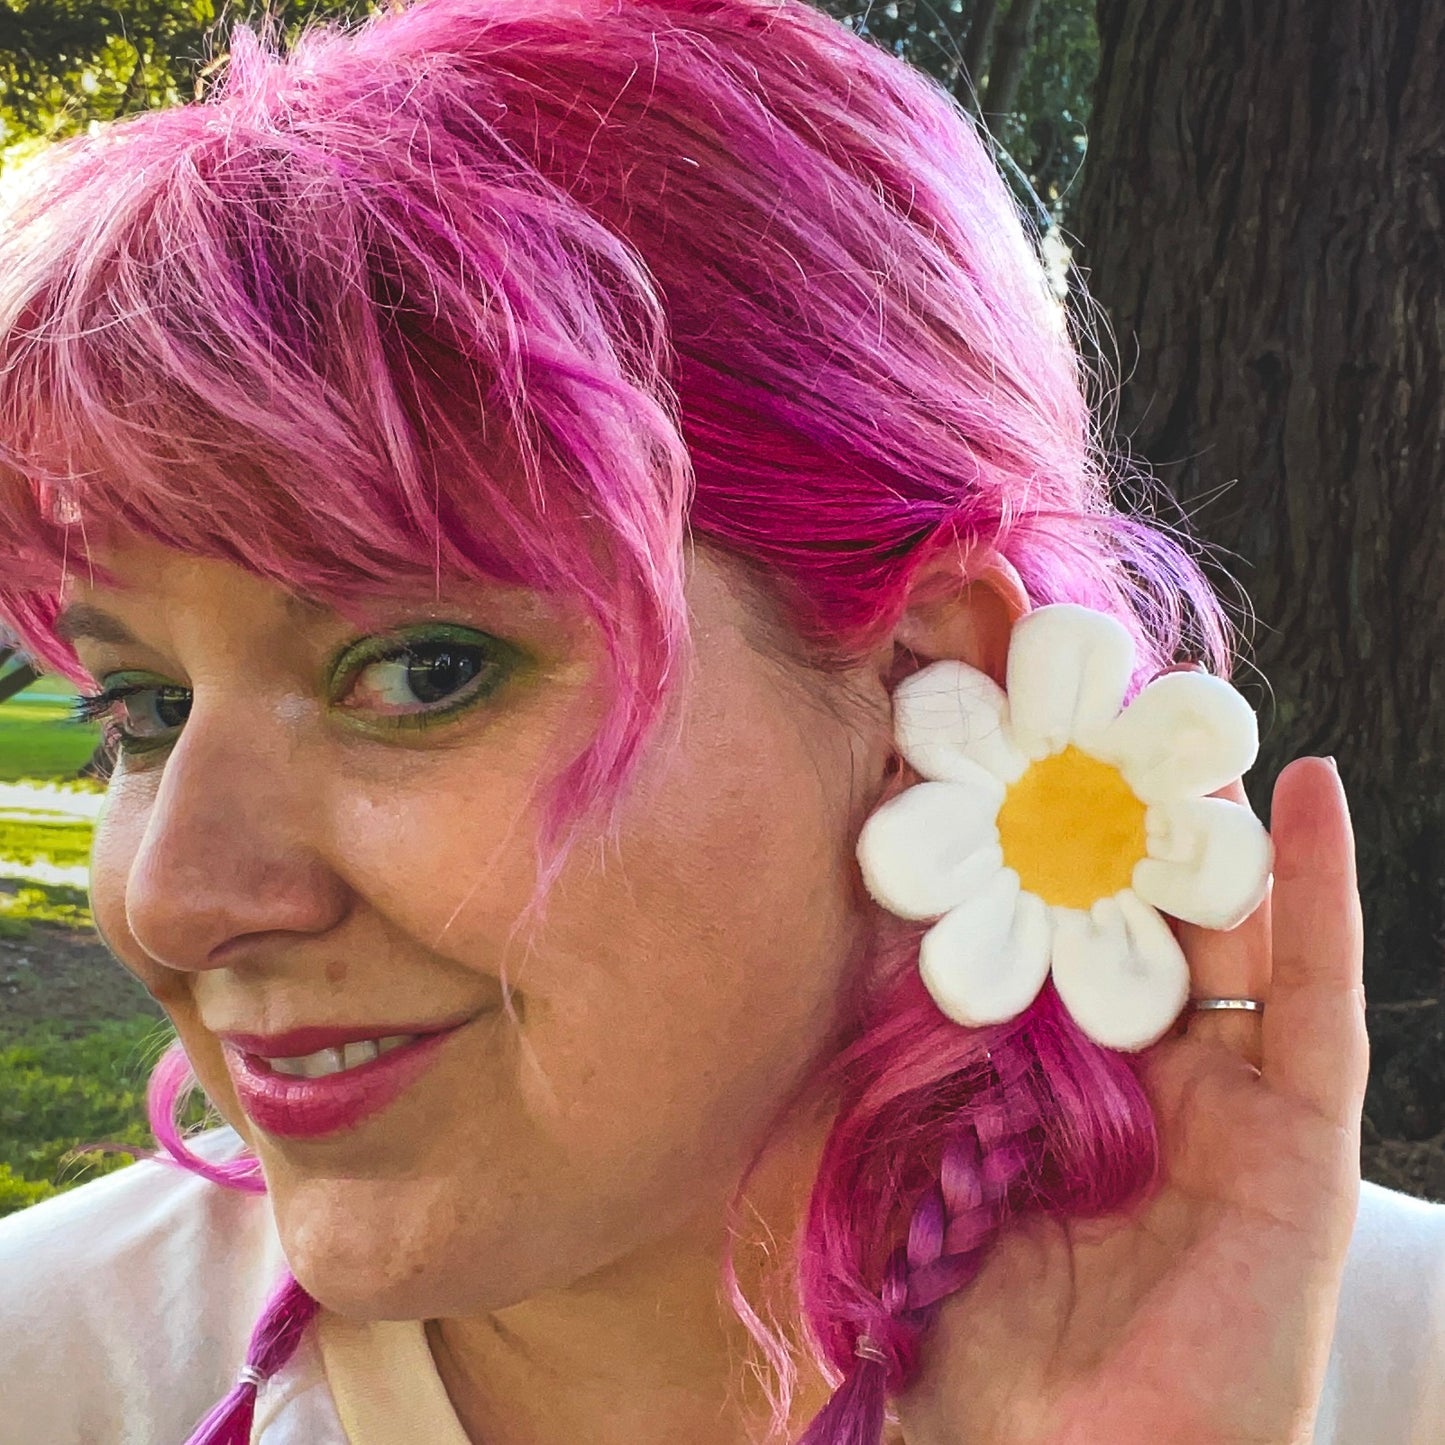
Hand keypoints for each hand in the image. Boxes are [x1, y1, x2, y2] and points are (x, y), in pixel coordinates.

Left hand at [895, 756, 1367, 1444]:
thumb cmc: (996, 1356)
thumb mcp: (932, 1184)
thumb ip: (914, 1085)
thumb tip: (853, 967)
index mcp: (1071, 1090)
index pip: (1061, 946)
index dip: (1039, 857)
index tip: (1002, 762)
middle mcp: (1156, 1082)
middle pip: (1147, 922)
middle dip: (1123, 823)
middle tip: (1092, 716)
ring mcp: (1236, 1102)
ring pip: (1234, 934)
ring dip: (1214, 830)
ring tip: (1186, 717)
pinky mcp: (1304, 1136)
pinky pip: (1318, 994)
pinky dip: (1320, 891)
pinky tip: (1307, 789)